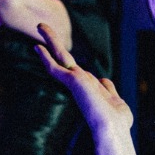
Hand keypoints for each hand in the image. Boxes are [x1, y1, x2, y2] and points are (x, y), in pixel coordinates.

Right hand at [35, 22, 132, 136]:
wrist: (112, 128)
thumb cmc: (117, 121)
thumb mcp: (116, 101)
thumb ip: (108, 89)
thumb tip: (105, 79)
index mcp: (91, 89)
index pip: (80, 73)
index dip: (71, 65)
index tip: (60, 54)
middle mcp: (82, 84)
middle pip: (67, 60)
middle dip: (55, 46)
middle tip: (42, 28)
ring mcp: (77, 82)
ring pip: (62, 57)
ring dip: (52, 41)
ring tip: (40, 26)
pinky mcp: (73, 82)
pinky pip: (56, 68)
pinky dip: (46, 58)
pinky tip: (37, 47)